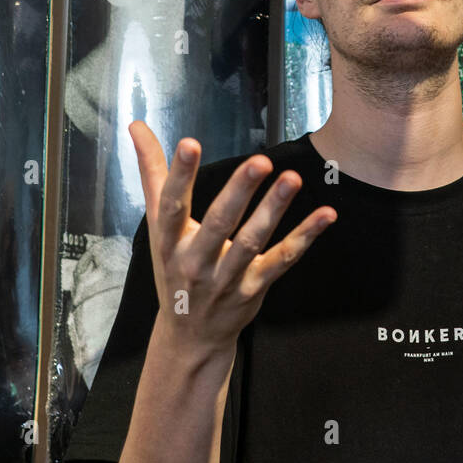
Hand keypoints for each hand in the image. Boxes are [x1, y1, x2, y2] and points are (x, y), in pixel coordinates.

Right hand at [130, 121, 336, 359]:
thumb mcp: (157, 225)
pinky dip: (305, 237)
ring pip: (252, 242)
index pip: (172, 205)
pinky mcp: (254, 289)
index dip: (179, 175)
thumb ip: (152, 173)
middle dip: (238, 192)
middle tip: (260, 162)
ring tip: (292, 179)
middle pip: (218, 224)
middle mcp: (196, 261)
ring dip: (273, 210)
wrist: (189, 336)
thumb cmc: (173, 269)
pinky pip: (282, 260)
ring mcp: (226, 278)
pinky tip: (325, 215)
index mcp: (169, 241)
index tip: (189, 143)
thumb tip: (137, 125)